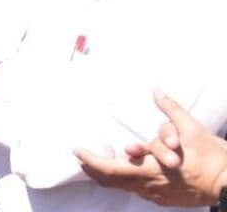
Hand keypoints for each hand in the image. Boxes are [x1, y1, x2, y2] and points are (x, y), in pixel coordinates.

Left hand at [75, 90, 226, 206]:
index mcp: (150, 169)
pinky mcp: (164, 199)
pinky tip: (132, 163)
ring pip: (123, 185)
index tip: (77, 150)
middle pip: (110, 179)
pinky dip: (128, 176)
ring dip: (111, 169)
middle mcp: (148, 185)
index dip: (91, 160)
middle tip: (82, 154)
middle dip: (93, 166)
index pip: (110, 168)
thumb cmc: (211, 157)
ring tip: (107, 152)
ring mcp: (156, 194)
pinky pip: (137, 188)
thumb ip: (170, 109)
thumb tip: (157, 90)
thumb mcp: (191, 128)